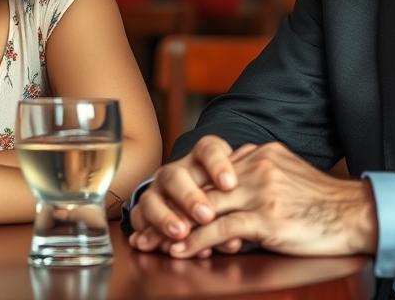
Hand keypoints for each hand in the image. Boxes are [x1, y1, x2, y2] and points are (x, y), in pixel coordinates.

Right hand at [129, 136, 256, 256]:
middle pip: (177, 175)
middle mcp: (178, 172)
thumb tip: (253, 222)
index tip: (230, 183)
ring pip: (153, 196)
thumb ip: (242, 202)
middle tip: (205, 214)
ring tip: (181, 232)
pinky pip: (141, 218)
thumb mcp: (238, 199)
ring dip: (166, 216)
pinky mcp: (144, 210)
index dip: (217, 165)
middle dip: (190, 196)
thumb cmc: (229, 204)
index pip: (209, 150)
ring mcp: (158, 191)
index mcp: (202, 160)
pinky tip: (162, 245)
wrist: (194, 212)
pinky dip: (151, 231)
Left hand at [166, 142, 377, 258]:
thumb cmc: (322, 203)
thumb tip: (230, 185)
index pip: (208, 171)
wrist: (356, 213)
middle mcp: (254, 166)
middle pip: (199, 188)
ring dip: (174, 229)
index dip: (181, 191)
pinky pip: (221, 229)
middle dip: (168, 209)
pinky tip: (181, 251)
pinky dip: (196, 241)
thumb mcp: (286, 174)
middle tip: (143, 227)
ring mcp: (260, 191)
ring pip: (204, 209)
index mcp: (257, 154)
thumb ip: (256, 173)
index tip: (160, 205)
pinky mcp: (266, 217)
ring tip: (152, 243)